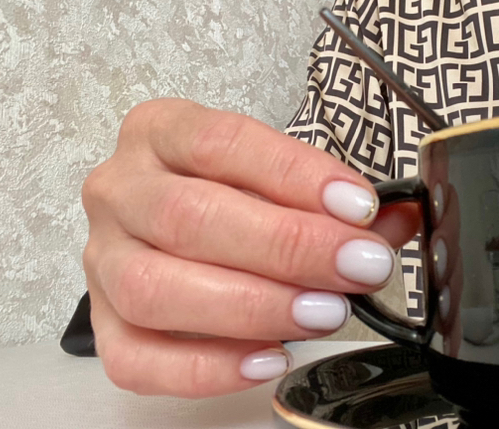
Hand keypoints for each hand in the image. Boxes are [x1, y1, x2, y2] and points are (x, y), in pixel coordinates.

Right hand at [81, 99, 419, 396]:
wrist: (175, 225)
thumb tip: (397, 218)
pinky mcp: (102, 325)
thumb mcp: (279, 174)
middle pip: (189, 216)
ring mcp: (101, 258)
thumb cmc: (232, 192)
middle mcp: (119, 189)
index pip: (220, 142)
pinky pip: (137, 359)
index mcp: (159, 131)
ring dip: (251, 305)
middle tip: (356, 266)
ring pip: (154, 288)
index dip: (294, 175)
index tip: (359, 206)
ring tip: (323, 312)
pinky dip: (208, 367)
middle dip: (286, 246)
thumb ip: (336, 197)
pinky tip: (271, 357)